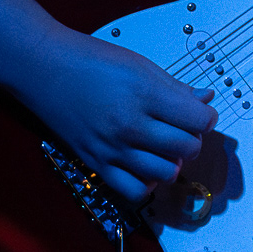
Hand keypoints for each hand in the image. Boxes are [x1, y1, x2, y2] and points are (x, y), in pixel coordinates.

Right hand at [15, 29, 217, 206]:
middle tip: (182, 127)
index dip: (206, 117)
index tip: (200, 113)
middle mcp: (130, 125)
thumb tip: (206, 99)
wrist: (45, 69)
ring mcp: (113, 148)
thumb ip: (175, 87)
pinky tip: (145, 164)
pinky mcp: (96, 164)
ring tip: (163, 145)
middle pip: (186, 147)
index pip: (198, 120)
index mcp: (145, 94)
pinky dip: (147, 183)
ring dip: (172, 160)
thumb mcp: (139, 64)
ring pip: (166, 172)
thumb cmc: (92, 60)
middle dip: (192, 138)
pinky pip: (135, 191)